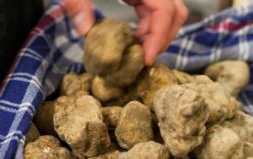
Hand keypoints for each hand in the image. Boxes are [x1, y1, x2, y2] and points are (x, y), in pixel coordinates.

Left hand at [64, 0, 187, 64]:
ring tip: (137, 51)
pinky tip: (134, 37)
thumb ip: (77, 3)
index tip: (147, 59)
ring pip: (169, 12)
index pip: (165, 10)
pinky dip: (150, 26)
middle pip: (175, 12)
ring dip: (157, 34)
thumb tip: (85, 31)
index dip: (159, 37)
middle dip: (162, 38)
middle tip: (143, 58)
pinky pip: (156, 9)